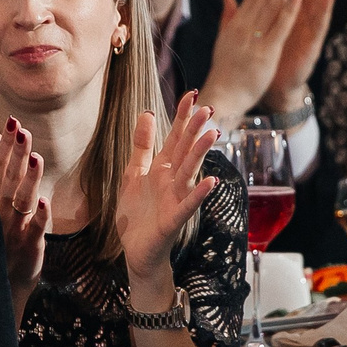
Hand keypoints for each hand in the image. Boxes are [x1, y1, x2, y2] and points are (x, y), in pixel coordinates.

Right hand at [0, 117, 49, 323]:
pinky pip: (35, 230)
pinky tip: (44, 201)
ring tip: (35, 157)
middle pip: (9, 179)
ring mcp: (13, 229)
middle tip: (21, 129)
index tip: (9, 122)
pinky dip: (39, 216)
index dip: (3, 146)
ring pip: (21, 200)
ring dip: (28, 179)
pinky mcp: (29, 247)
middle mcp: (0, 212)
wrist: (1, 287)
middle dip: (15, 154)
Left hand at [116, 93, 221, 287]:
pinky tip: (210, 181)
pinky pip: (188, 204)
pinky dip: (199, 193)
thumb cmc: (137, 215)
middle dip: (196, 130)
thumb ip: (142, 146)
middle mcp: (172, 181)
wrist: (136, 251)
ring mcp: (176, 199)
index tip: (192, 95)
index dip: (183, 118)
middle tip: (208, 108)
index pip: (175, 137)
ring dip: (200, 154)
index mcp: (162, 168)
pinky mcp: (174, 219)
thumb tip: (148, 113)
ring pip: (190, 172)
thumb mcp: (133, 174)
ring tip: (213, 135)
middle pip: (185, 151)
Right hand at [199, 0, 308, 119]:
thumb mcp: (224, 41)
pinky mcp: (265, 52)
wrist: (223, 97)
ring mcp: (254, 39)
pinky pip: (279, 27)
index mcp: (235, 25)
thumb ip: (227, 18)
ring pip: (271, 7)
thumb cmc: (225, 73)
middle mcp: (243, 28)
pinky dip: (289, 10)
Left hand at [268, 0, 338, 109]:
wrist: (273, 88)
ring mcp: (309, 34)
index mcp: (290, 17)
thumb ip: (260, 8)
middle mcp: (302, 23)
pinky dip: (325, 10)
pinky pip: (320, 26)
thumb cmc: (269, 58)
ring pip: (320, 6)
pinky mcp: (312, 46)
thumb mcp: (262, 29)